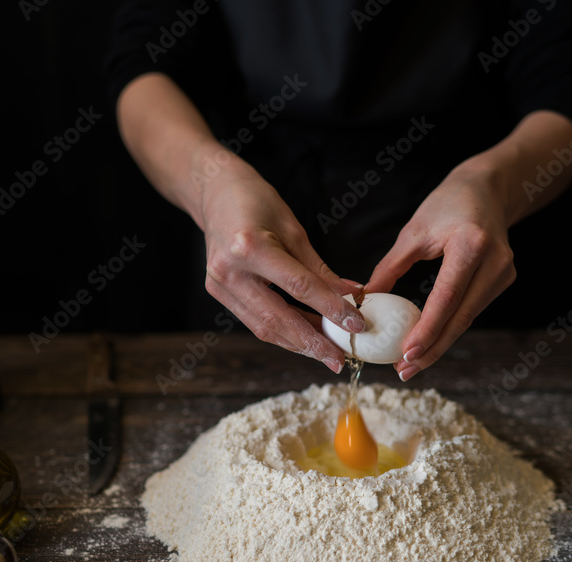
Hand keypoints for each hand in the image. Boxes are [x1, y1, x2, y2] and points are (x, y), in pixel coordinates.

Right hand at [197, 159, 364, 372]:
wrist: (214, 192)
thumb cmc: (257, 202)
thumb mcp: (293, 229)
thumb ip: (319, 268)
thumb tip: (351, 294)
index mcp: (249, 247)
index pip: (299, 287)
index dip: (331, 309)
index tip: (356, 325)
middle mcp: (229, 272)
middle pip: (277, 318)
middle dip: (312, 342)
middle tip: (339, 359)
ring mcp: (218, 285)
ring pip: (263, 327)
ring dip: (297, 343)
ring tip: (326, 352)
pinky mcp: (217, 293)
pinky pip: (254, 321)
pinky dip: (281, 332)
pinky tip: (304, 337)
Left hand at [365, 164, 515, 380]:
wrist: (488, 189)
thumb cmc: (446, 204)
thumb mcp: (413, 232)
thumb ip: (390, 268)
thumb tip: (364, 300)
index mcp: (471, 245)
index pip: (447, 297)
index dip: (427, 329)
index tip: (407, 353)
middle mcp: (494, 262)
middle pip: (461, 317)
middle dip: (432, 348)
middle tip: (405, 370)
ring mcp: (504, 273)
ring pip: (467, 319)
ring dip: (440, 343)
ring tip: (411, 362)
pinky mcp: (504, 280)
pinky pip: (472, 310)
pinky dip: (450, 327)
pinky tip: (430, 341)